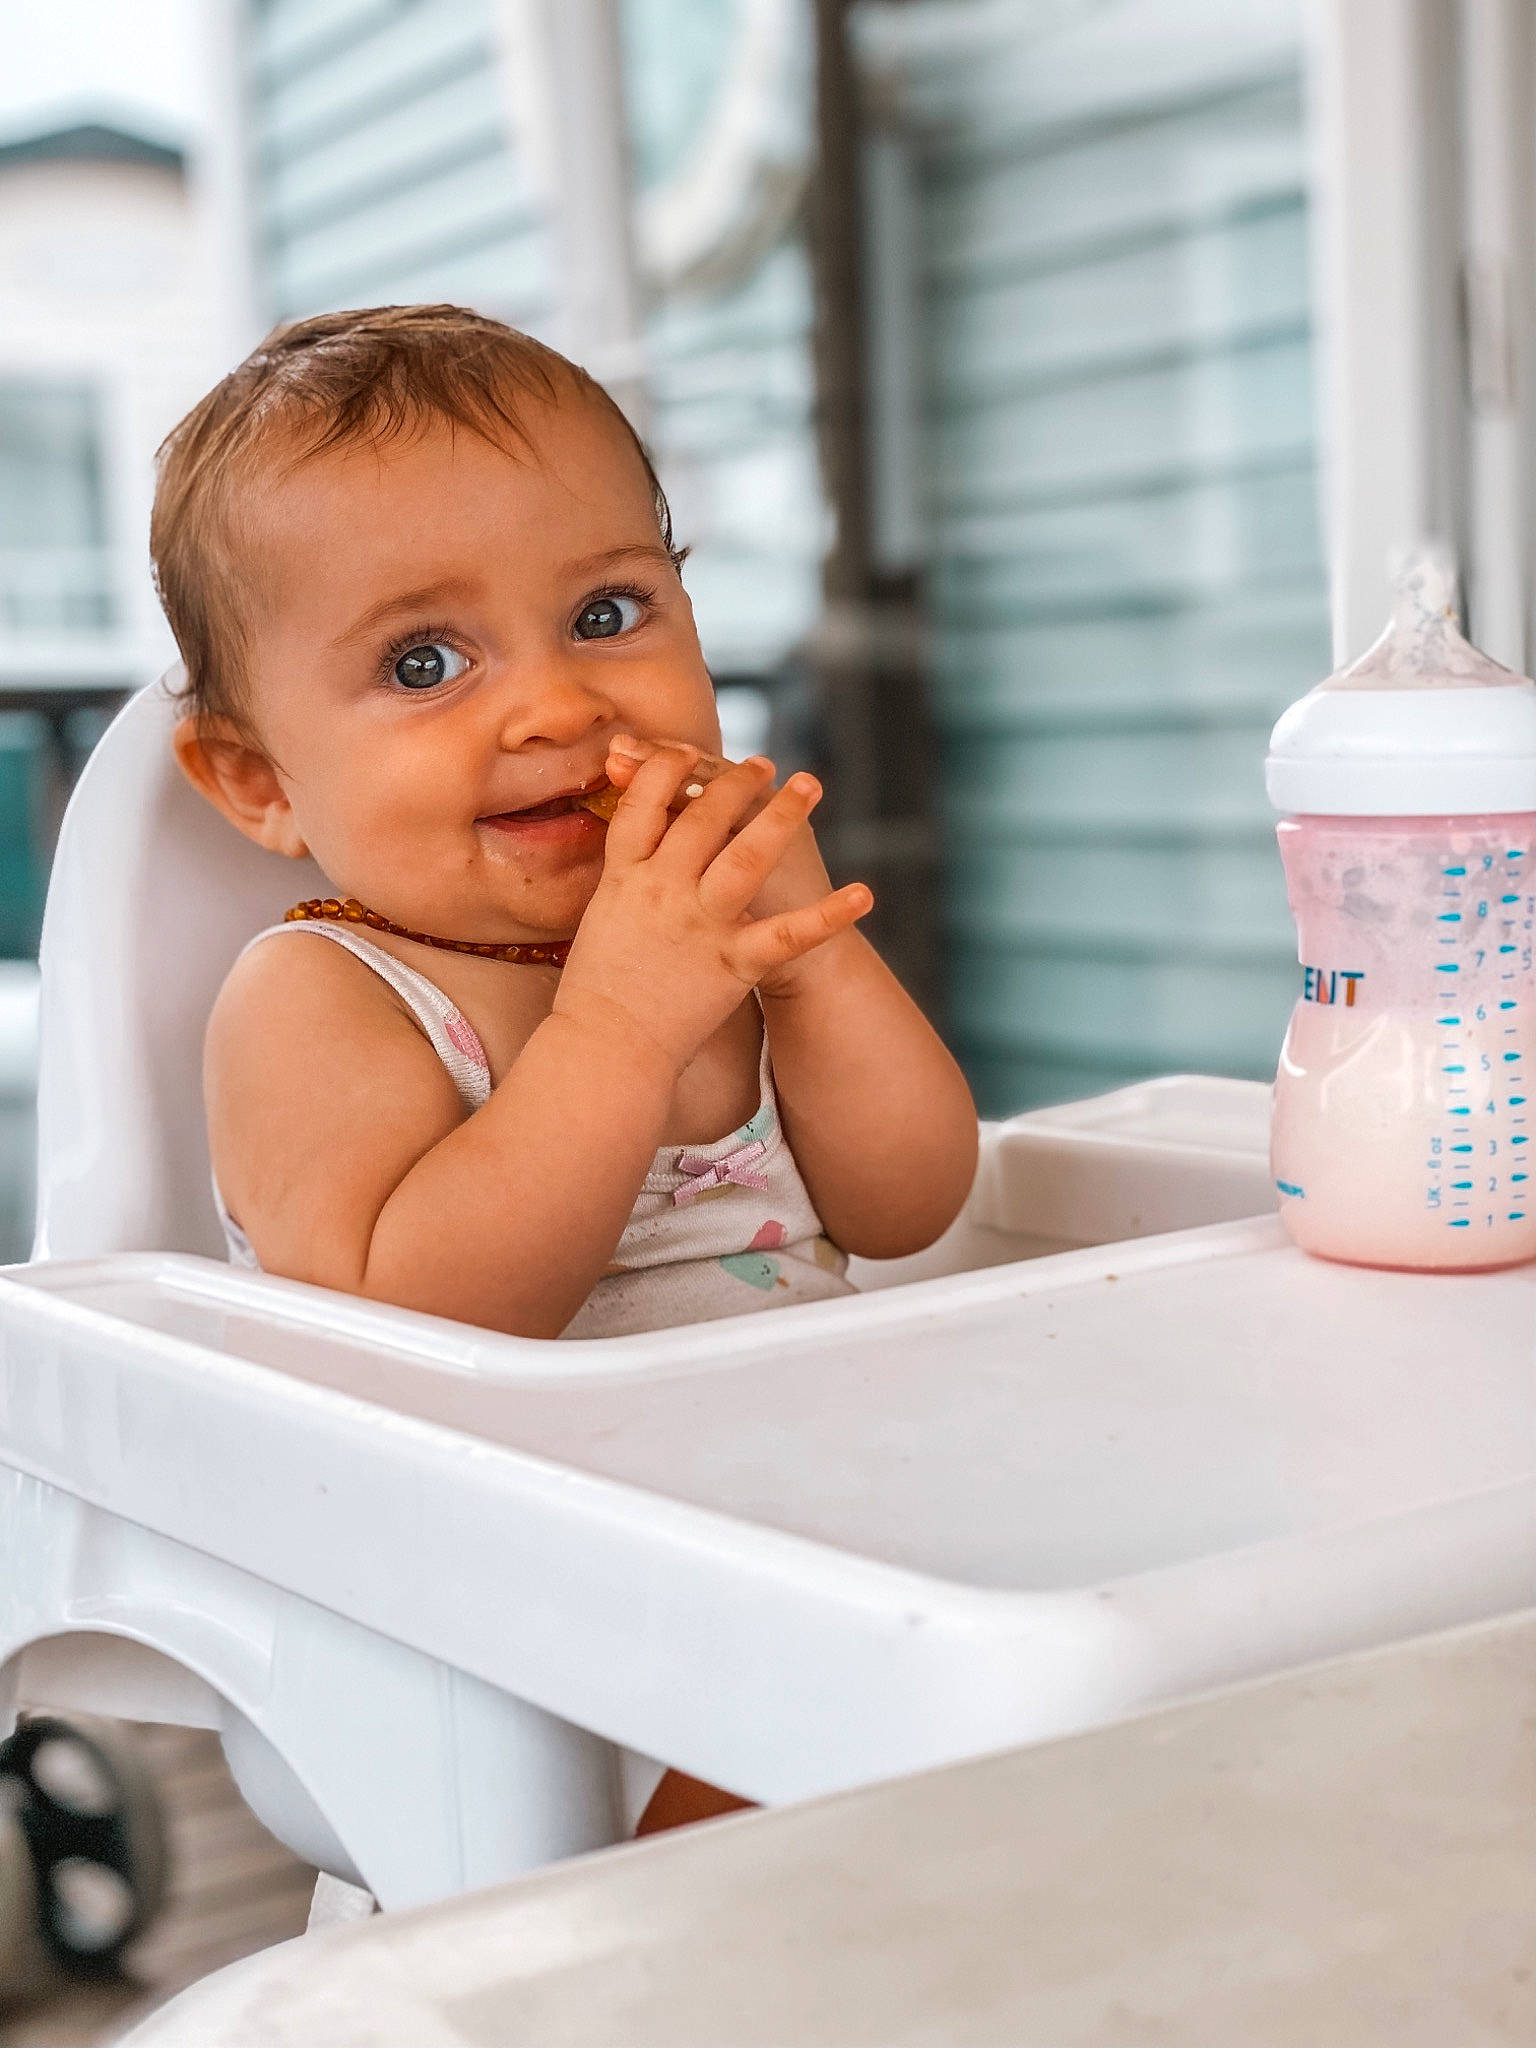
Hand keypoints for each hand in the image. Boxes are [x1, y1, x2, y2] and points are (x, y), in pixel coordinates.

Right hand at [555, 746, 870, 1071]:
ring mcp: (698, 922)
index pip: (644, 801)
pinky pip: (789, 934)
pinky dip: (830, 917)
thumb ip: (628, 876)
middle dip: (735, 783)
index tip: (686, 752)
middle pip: (702, 815)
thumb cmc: (597, 989)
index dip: (667, 767)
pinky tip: (864, 894)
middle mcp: (661, 888)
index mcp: (623, 875)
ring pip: (747, 854)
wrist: (605, 1046)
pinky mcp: (732, 962)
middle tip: (765, 764)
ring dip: (781, 815)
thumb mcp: (601, 917)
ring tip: (808, 785)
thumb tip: (643, 843)